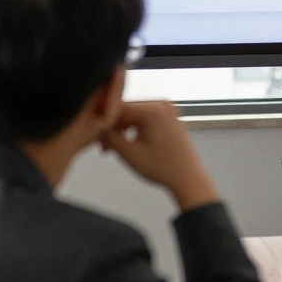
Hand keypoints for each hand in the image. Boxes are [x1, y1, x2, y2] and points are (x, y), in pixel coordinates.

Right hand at [101, 101, 219, 211]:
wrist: (187, 177)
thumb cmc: (162, 167)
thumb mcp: (128, 153)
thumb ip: (109, 136)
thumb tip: (98, 126)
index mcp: (152, 110)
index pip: (117, 108)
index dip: (103, 122)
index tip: (94, 137)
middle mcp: (162, 104)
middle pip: (126, 110)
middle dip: (113, 128)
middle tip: (103, 147)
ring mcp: (168, 109)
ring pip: (134, 115)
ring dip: (122, 129)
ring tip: (114, 149)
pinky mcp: (170, 116)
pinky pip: (145, 117)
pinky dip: (134, 129)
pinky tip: (127, 144)